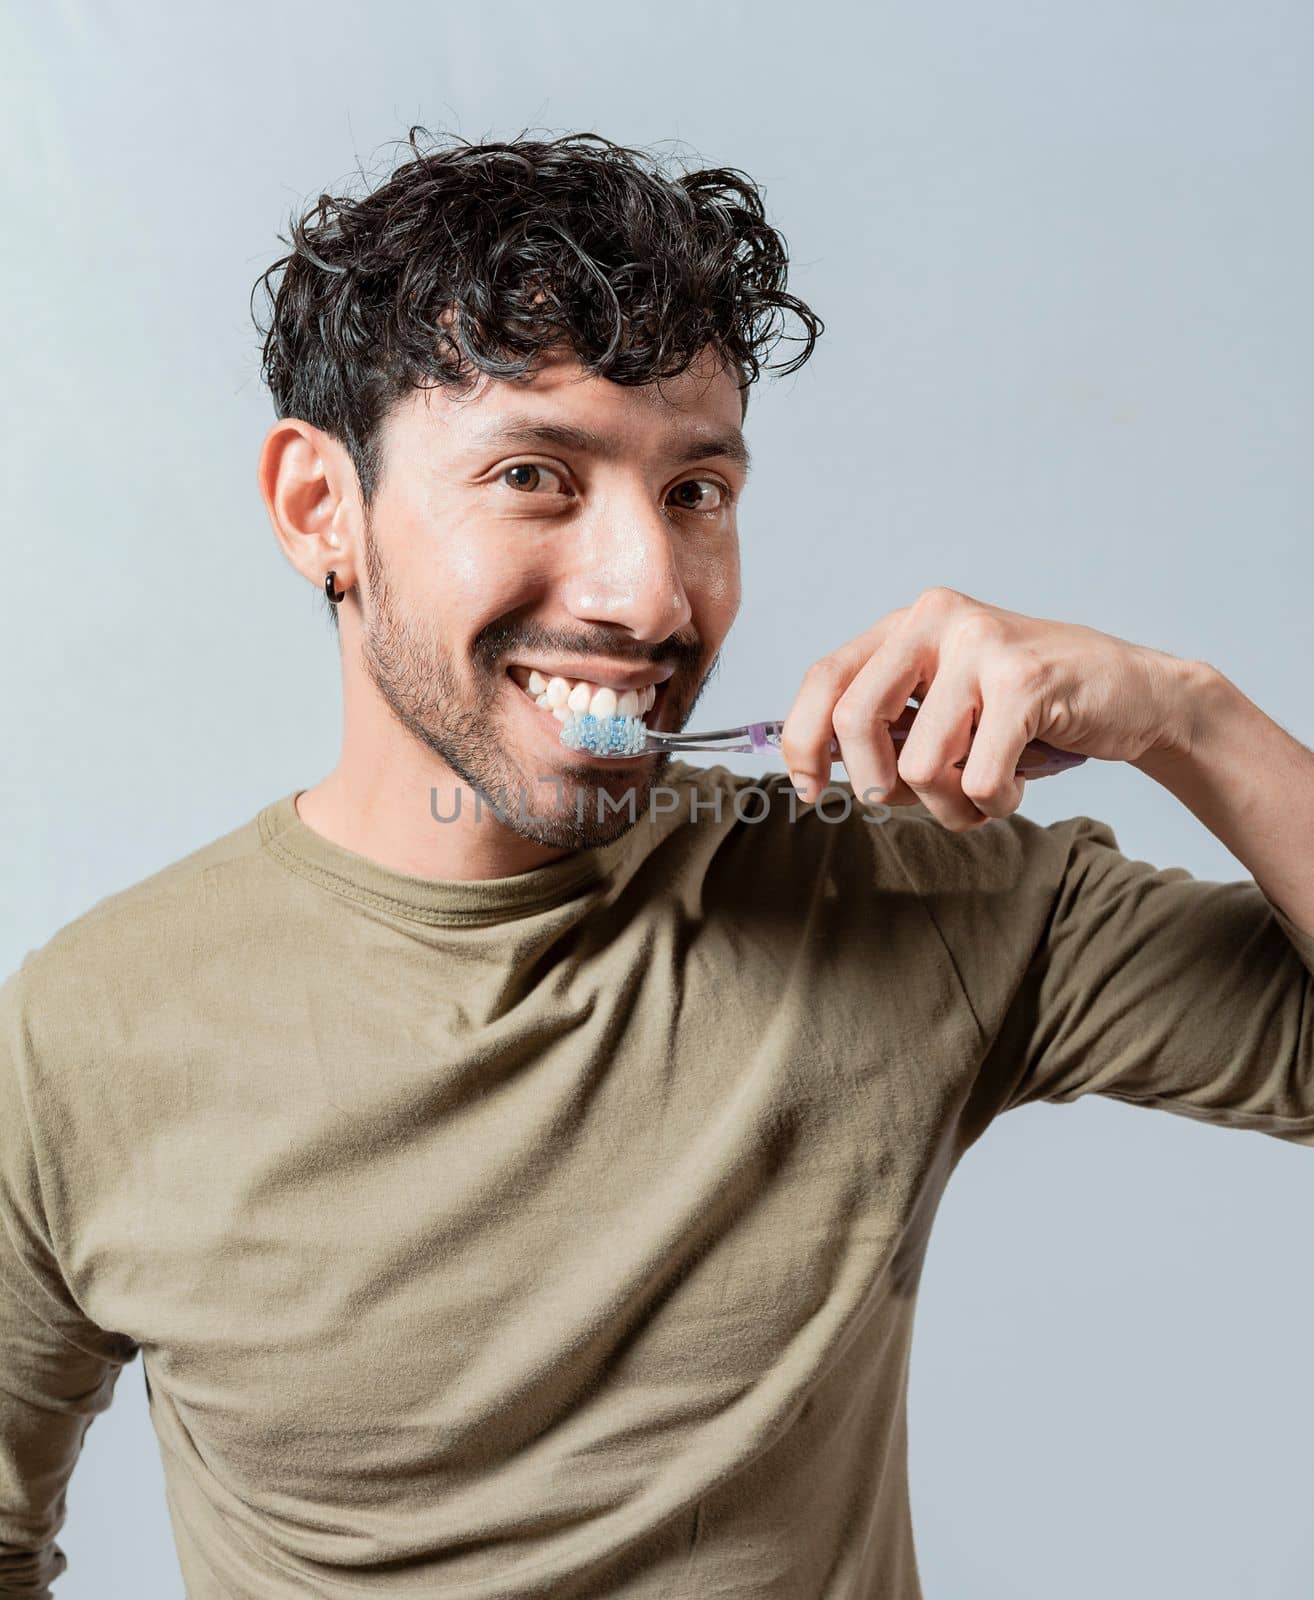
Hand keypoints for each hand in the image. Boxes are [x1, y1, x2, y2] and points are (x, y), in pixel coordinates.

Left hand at [779, 586, 1204, 830]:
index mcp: (908, 625)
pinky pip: (977, 779)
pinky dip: (993, 803)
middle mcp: (937, 620)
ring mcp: (983, 645)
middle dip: (875, 784)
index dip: (802, 742)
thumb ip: (889, 727)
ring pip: (920, 764)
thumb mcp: (947, 708)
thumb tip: (822, 772)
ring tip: (983, 793)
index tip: (812, 791)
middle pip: (856, 720)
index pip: (824, 679)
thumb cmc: (1032, 713)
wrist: (1135, 694)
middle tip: (906, 801)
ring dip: (949, 806)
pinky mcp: (1026, 681)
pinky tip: (1015, 786)